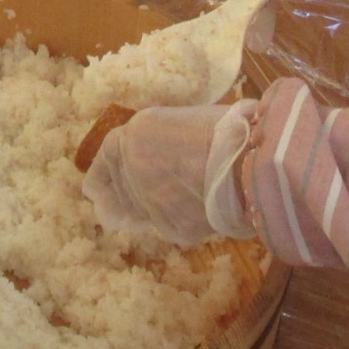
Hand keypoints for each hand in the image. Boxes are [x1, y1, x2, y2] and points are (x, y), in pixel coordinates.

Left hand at [82, 101, 258, 247]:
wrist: (252, 159)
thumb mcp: (183, 121)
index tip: (96, 190)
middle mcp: (132, 167)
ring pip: (140, 212)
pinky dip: (179, 222)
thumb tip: (158, 156)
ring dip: (148, 212)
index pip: (104, 161)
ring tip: (166, 208)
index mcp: (134, 134)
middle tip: (136, 203)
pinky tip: (197, 212)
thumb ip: (159, 140)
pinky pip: (168, 227)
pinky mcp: (170, 227)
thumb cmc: (229, 128)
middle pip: (119, 191)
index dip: (101, 178)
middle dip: (125, 198)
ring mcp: (148, 200)